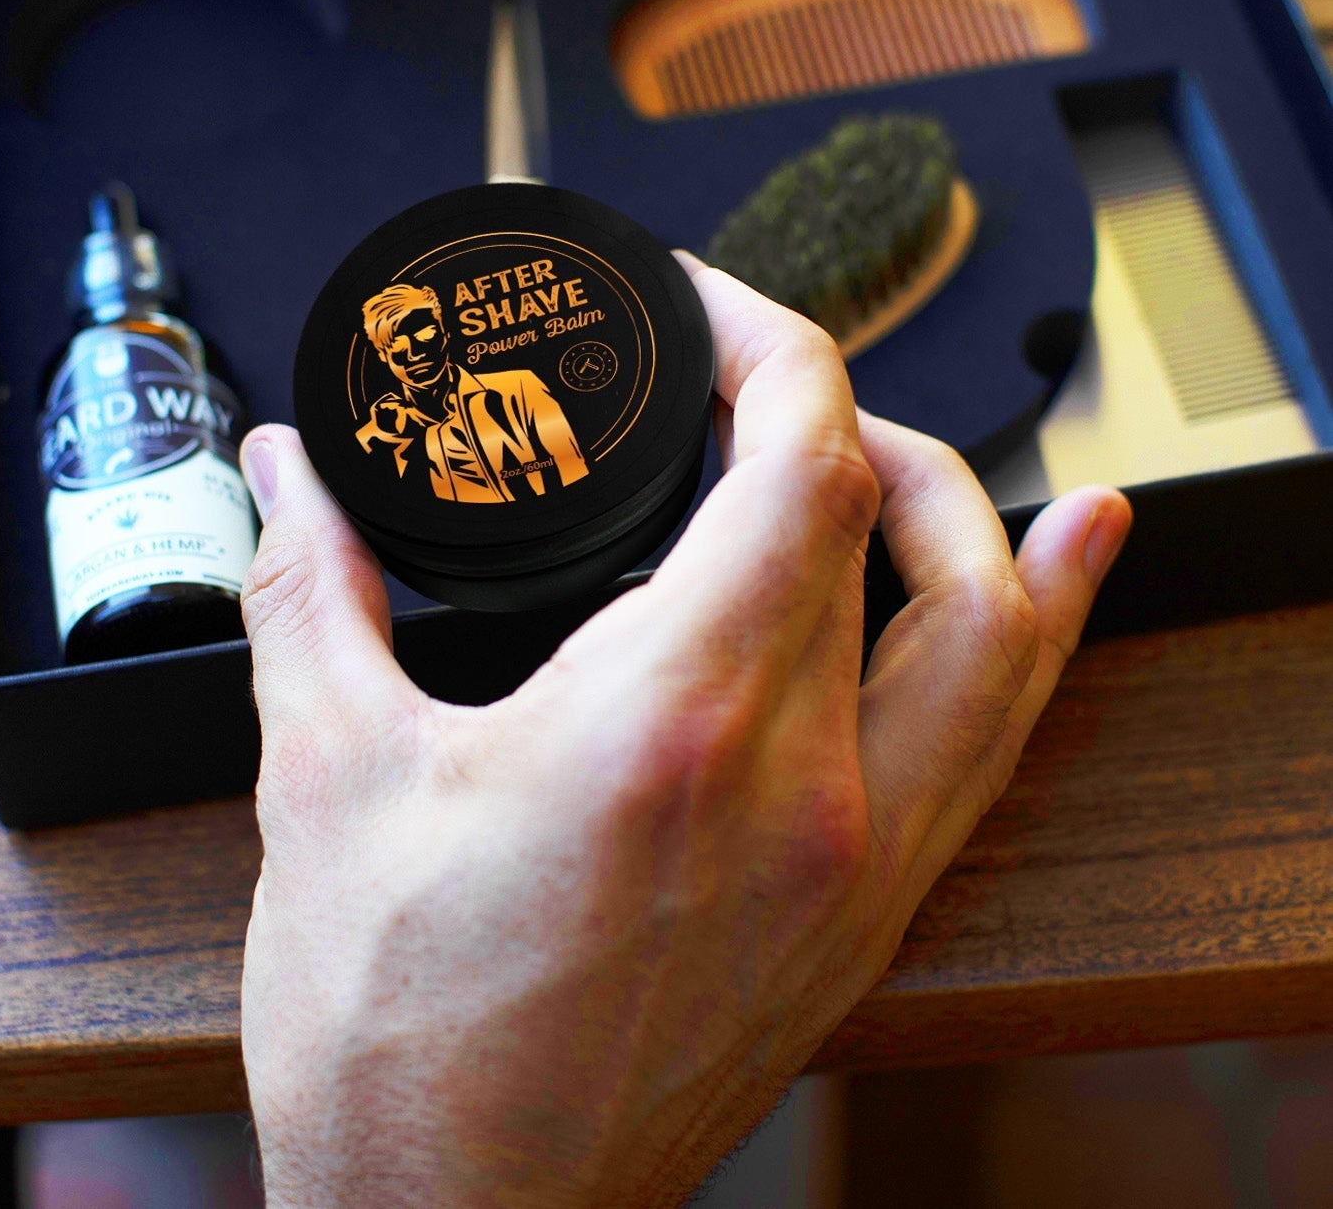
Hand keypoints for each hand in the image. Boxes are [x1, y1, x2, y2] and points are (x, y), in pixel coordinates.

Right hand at [237, 263, 1130, 1207]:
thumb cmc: (397, 1035)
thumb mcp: (329, 778)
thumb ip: (310, 592)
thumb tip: (286, 476)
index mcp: (672, 723)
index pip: (803, 464)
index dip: (771, 345)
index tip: (705, 307)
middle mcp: (803, 786)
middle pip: (893, 517)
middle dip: (825, 405)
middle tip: (739, 375)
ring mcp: (859, 859)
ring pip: (996, 628)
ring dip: (967, 503)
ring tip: (912, 439)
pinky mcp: (867, 917)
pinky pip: (1000, 741)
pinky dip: (1039, 630)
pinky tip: (1057, 569)